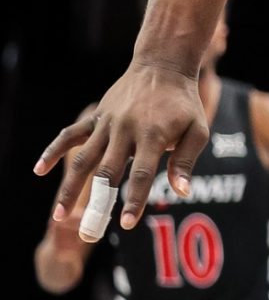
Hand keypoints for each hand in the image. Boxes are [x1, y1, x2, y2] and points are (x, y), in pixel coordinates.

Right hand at [34, 63, 207, 232]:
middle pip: (107, 174)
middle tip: (87, 234)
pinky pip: (70, 135)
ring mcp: (107, 123)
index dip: (134, 200)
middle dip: (97, 206)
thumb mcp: (198, 129)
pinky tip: (39, 170)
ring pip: (83, 159)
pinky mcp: (96, 117)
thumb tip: (182, 192)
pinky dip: (53, 151)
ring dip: (70, 188)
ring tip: (59, 216)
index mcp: (153, 136)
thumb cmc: (184, 103)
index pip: (141, 175)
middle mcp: (126, 131)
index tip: (126, 224)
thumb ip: (186, 161)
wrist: (163, 65)